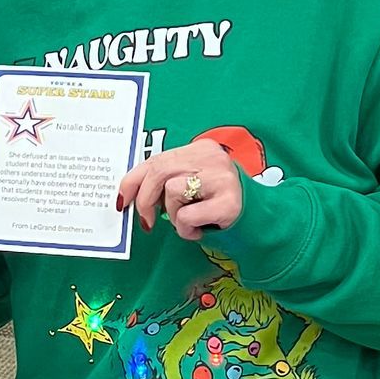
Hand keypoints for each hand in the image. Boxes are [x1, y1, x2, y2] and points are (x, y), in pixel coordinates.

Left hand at [118, 139, 243, 239]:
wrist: (257, 218)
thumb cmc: (215, 202)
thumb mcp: (190, 183)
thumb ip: (164, 181)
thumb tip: (128, 194)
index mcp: (200, 149)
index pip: (157, 159)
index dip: (133, 180)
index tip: (122, 200)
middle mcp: (212, 158)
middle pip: (160, 172)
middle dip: (145, 201)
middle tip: (147, 222)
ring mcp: (222, 179)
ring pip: (172, 192)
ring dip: (172, 216)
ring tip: (188, 222)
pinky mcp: (228, 203)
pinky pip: (186, 216)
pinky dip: (185, 229)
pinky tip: (198, 230)